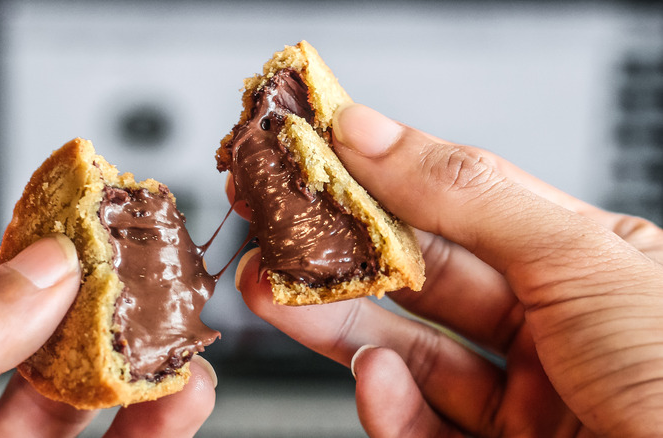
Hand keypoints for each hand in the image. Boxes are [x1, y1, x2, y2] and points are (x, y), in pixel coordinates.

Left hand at [0, 235, 215, 436]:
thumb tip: (45, 262)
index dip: (39, 265)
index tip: (89, 225)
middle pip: (57, 350)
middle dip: (110, 305)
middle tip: (151, 268)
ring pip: (105, 398)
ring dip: (153, 360)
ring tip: (182, 323)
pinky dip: (170, 420)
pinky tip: (190, 390)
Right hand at [232, 103, 662, 436]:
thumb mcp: (580, 259)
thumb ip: (466, 194)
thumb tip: (373, 132)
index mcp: (585, 264)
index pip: (465, 204)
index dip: (388, 175)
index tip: (318, 153)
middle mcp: (556, 331)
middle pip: (424, 281)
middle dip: (341, 253)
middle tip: (276, 229)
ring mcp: (530, 404)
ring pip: (412, 354)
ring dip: (338, 324)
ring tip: (277, 293)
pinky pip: (426, 429)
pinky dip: (388, 404)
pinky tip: (372, 378)